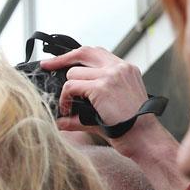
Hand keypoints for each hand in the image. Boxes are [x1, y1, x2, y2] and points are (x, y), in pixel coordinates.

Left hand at [40, 45, 188, 189]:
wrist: (143, 137)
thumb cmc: (128, 127)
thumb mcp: (109, 109)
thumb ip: (86, 106)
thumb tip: (59, 117)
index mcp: (125, 69)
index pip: (96, 53)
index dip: (75, 56)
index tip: (59, 62)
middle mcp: (120, 67)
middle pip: (84, 52)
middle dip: (61, 59)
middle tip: (46, 66)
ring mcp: (111, 75)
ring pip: (73, 73)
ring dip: (66, 91)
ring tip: (67, 107)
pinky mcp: (102, 86)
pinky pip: (71, 86)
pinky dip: (65, 99)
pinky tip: (67, 111)